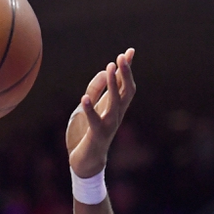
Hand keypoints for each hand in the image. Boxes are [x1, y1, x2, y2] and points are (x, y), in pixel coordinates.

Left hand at [66, 48, 135, 177]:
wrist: (85, 162)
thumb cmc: (87, 133)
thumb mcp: (89, 107)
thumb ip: (96, 90)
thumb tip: (105, 71)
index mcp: (115, 108)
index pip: (125, 85)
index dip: (127, 69)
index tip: (130, 51)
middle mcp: (116, 115)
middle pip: (126, 92)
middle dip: (125, 74)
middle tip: (123, 57)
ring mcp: (108, 125)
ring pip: (114, 103)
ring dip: (113, 85)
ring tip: (110, 68)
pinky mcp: (96, 135)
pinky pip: (94, 120)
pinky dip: (89, 109)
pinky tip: (84, 98)